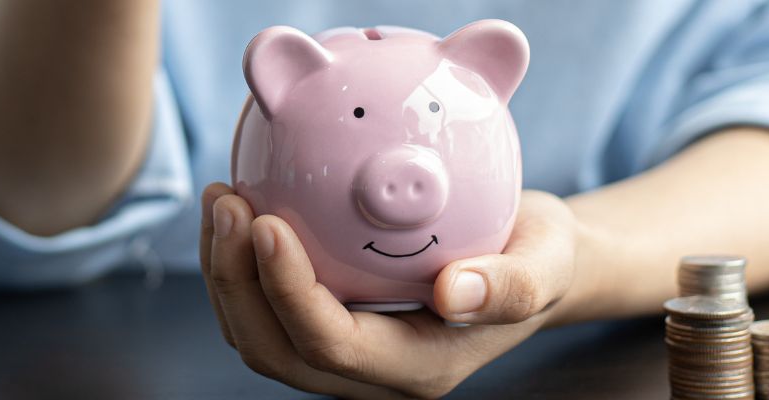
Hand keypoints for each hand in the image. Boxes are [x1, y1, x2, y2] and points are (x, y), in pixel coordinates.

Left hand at [199, 183, 582, 398]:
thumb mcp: (547, 261)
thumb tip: (455, 293)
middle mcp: (368, 373)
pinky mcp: (322, 323)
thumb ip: (513, 284)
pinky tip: (237, 199)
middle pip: (274, 349)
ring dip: (224, 270)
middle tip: (227, 200)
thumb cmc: (537, 254)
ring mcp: (340, 354)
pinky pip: (261, 306)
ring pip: (255, 334)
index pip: (331, 343)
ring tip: (221, 195)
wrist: (526, 259)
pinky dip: (237, 261)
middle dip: (235, 281)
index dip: (288, 291)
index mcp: (416, 368)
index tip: (268, 221)